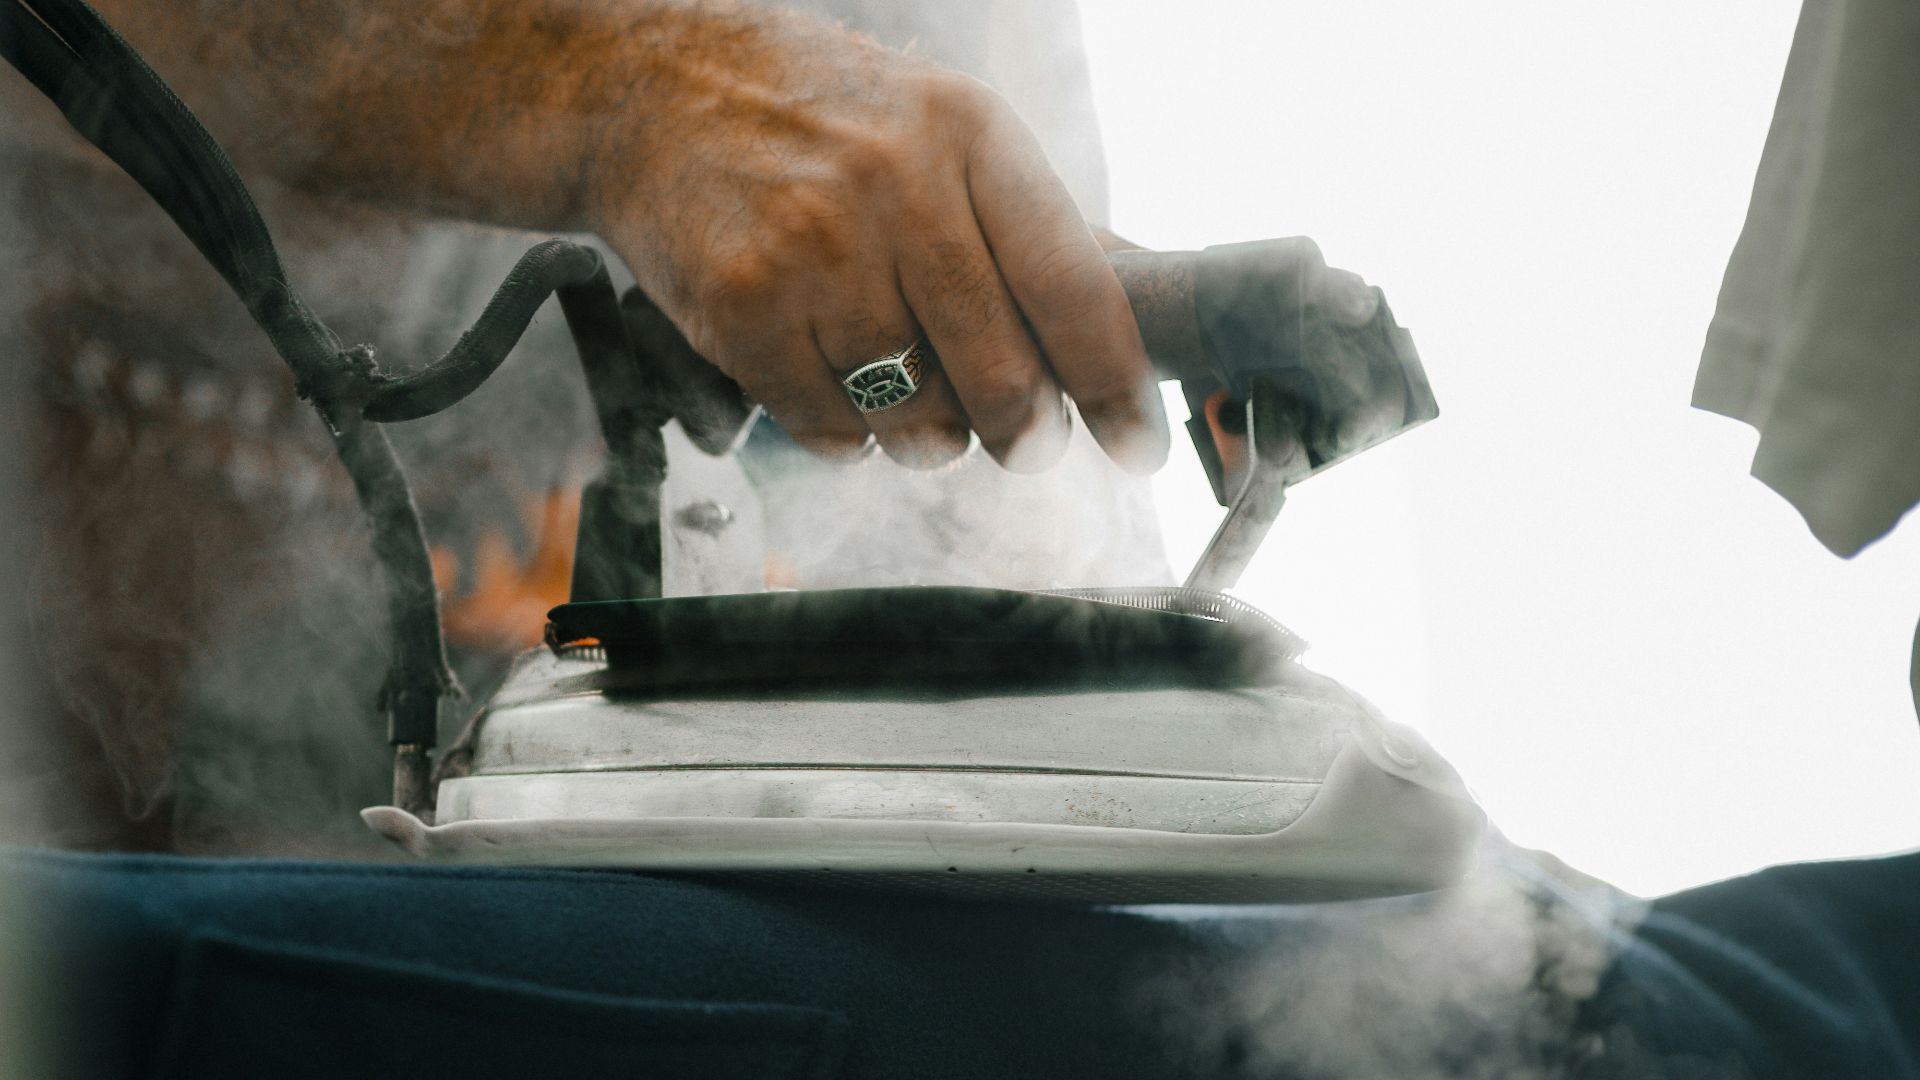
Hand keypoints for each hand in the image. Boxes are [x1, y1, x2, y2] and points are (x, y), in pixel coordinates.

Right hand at [586, 9, 1168, 473]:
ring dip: (928, 438)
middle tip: (1023, 442)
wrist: (654, 88)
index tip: (1138, 446)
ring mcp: (813, 248)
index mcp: (970, 135)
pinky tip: (841, 389)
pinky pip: (830, 427)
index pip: (1072, 287)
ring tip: (915, 405)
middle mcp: (897, 185)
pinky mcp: (743, 306)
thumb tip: (1129, 320)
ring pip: (914, 413)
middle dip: (1023, 434)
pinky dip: (849, 437)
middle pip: (999, 371)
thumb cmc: (821, 118)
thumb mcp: (945, 130)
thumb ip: (1029, 224)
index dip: (1113, 386)